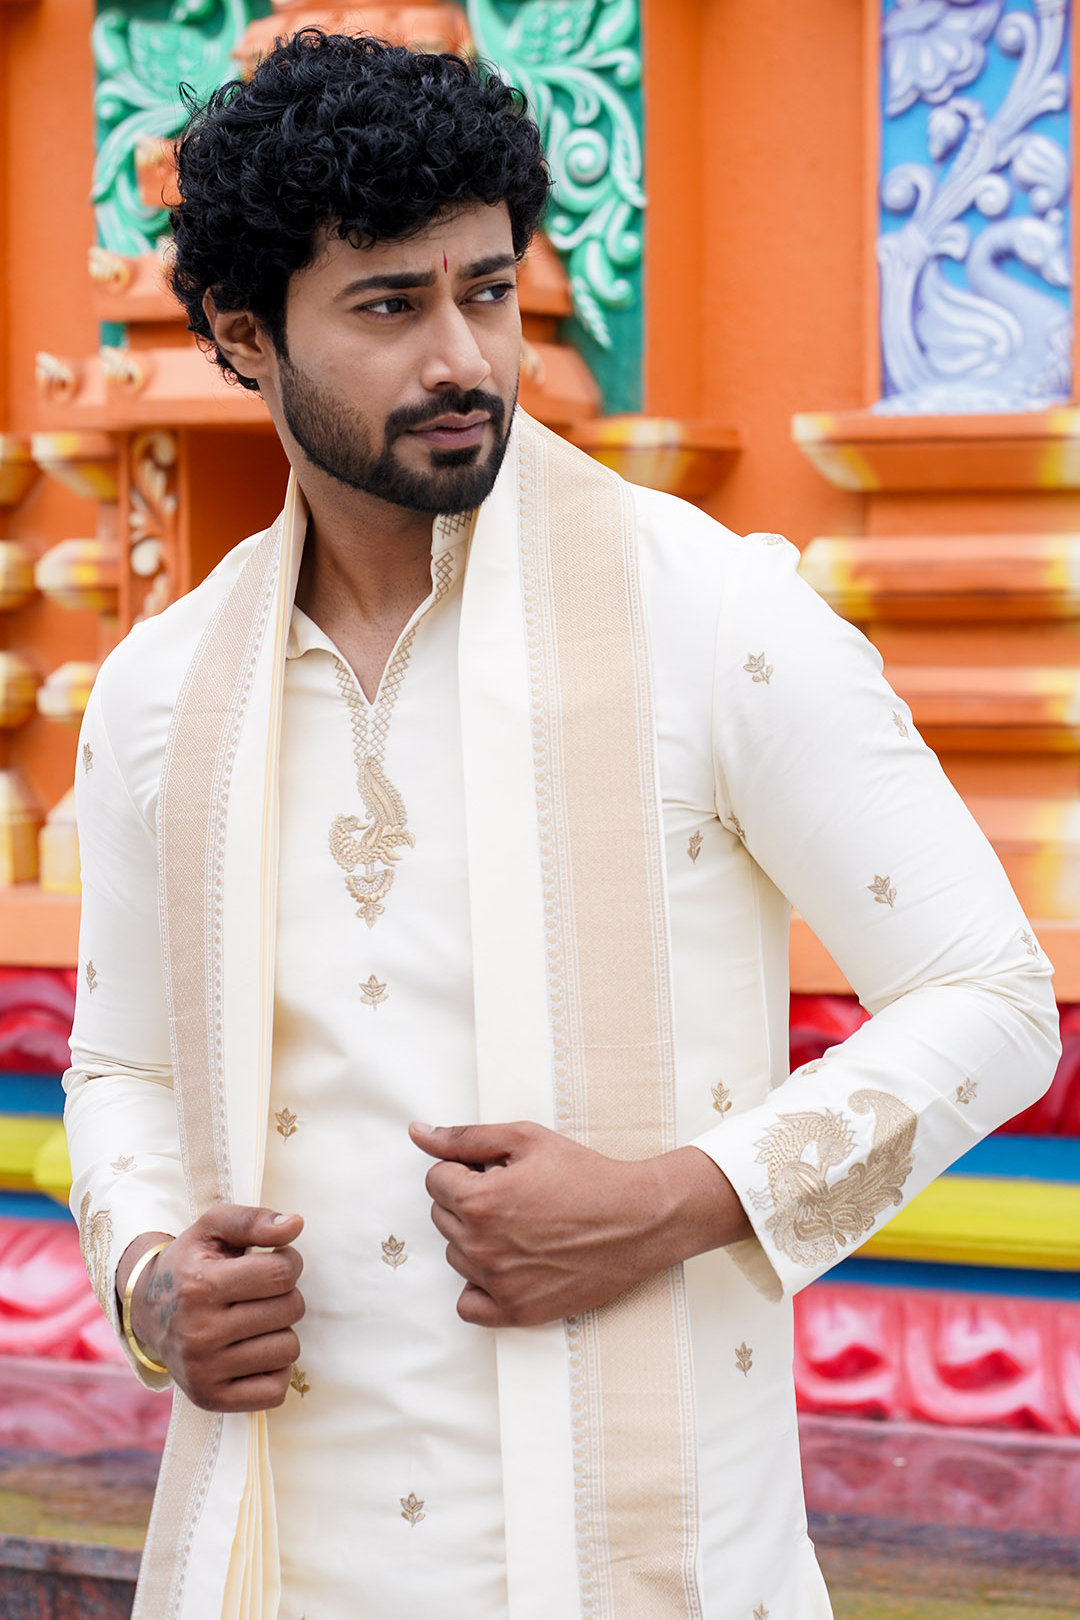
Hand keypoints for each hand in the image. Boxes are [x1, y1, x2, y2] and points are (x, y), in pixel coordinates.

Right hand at [116, 1206, 305, 1411]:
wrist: (148, 1312)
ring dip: (280, 1332)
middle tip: (259, 1294)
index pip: (281, 1273)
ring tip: (253, 1322)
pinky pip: (276, 1391)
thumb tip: (295, 1224)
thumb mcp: (213, 1228)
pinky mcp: (210, 1400)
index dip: (288, 1262)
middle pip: (289, 1310)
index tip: (274, 1262)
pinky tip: (252, 1353)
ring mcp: (203, 1371)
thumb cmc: (192, 1264)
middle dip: (285, 1295)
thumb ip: (254, 1220)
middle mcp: (198, 1333)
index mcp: (201, 1286)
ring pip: (287, 1350)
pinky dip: (273, 1371)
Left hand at [410, 1121, 746, 1328]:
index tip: (496, 1171)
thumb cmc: (586, 1176)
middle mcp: (481, 1246)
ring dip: (476, 1239)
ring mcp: (497, 1283)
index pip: (435, 1180)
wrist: (637, 1220)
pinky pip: (468, 1304)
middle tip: (514, 1195)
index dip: (465, 1169)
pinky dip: (480, 1286)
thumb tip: (418, 1133)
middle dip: (469, 1201)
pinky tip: (508, 1264)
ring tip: (521, 1225)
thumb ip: (465, 1137)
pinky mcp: (516, 1311)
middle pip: (443, 1216)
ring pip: (456, 1255)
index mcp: (478, 1200)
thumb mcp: (526, 1139)